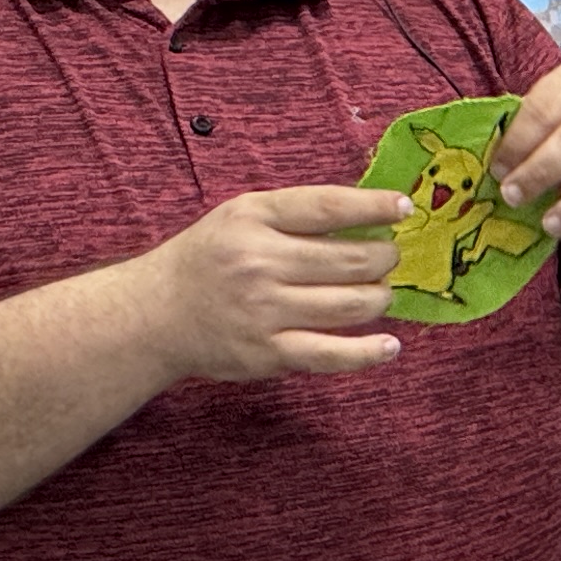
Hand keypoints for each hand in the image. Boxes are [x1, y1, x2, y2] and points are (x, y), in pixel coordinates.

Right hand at [128, 183, 406, 381]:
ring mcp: (264, 311)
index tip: (403, 207)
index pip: (327, 208)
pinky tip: (389, 346)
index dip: (374, 207)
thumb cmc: (210, 259)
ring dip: (379, 298)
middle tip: (389, 259)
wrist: (156, 314)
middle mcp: (260, 262)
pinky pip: (331, 354)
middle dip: (384, 259)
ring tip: (379, 292)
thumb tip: (369, 214)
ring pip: (350, 305)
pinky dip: (367, 352)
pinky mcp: (268, 353)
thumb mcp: (242, 217)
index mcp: (254, 218)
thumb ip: (296, 213)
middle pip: (350, 260)